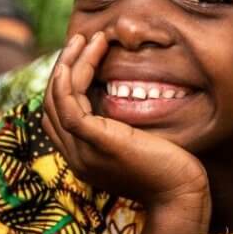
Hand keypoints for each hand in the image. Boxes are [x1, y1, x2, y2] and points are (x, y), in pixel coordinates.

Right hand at [42, 33, 210, 233]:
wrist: (181, 194)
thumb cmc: (171, 169)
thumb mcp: (139, 142)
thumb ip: (121, 125)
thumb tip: (120, 93)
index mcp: (83, 158)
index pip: (57, 116)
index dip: (64, 84)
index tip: (84, 59)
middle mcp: (75, 156)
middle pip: (50, 104)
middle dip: (63, 68)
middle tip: (81, 40)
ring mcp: (82, 151)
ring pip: (57, 98)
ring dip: (69, 63)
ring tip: (87, 39)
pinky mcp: (95, 142)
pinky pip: (70, 101)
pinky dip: (75, 73)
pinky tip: (90, 52)